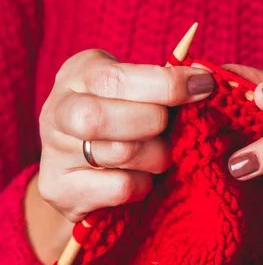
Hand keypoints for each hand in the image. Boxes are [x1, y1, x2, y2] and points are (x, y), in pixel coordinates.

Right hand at [29, 49, 214, 264]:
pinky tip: (142, 179)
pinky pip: (119, 188)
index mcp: (79, 73)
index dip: (165, 84)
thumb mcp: (138, 88)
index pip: (116, 78)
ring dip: (155, 156)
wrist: (83, 167)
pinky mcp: (60, 191)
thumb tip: (206, 79)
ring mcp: (53, 153)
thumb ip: (166, 83)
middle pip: (101, 118)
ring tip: (159, 154)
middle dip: (153, 123)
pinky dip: (142, 185)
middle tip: (168, 128)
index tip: (203, 86)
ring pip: (118, 154)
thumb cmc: (124, 117)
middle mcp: (56, 110)